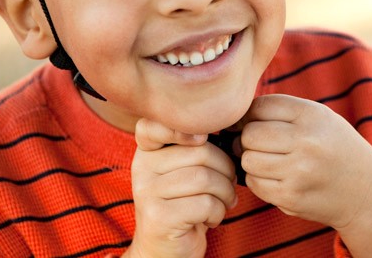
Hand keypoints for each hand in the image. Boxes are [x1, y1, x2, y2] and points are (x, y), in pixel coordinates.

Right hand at [123, 118, 237, 257]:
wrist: (166, 251)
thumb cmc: (185, 205)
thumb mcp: (184, 172)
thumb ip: (195, 149)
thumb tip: (228, 132)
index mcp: (148, 152)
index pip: (154, 125)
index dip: (182, 126)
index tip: (202, 139)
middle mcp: (142, 168)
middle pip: (199, 152)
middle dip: (226, 170)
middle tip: (228, 186)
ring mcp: (147, 193)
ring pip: (204, 178)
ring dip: (225, 193)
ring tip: (223, 202)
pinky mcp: (158, 217)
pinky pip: (204, 203)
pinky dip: (218, 212)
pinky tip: (211, 219)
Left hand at [238, 95, 371, 255]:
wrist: (366, 191)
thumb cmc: (335, 148)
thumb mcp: (320, 118)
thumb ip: (282, 111)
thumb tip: (234, 117)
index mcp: (312, 115)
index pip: (260, 106)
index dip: (249, 114)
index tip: (252, 122)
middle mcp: (306, 141)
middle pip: (250, 134)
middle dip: (247, 139)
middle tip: (258, 144)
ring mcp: (298, 171)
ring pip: (248, 160)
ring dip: (252, 160)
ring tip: (269, 160)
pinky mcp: (290, 197)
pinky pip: (254, 183)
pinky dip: (258, 180)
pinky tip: (276, 177)